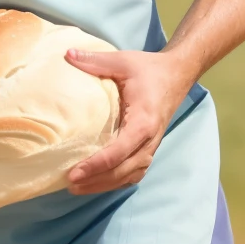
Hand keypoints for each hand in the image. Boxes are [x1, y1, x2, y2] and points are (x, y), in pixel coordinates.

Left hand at [64, 48, 194, 195]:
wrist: (177, 75)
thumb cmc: (149, 69)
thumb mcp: (123, 61)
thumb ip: (95, 61)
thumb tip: (67, 55)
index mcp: (144, 121)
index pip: (119, 151)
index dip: (96, 165)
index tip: (74, 172)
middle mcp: (150, 139)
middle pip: (123, 170)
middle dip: (96, 181)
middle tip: (70, 184)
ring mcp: (151, 147)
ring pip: (128, 176)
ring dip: (104, 185)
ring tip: (78, 188)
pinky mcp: (149, 149)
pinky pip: (133, 173)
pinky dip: (115, 182)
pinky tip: (96, 184)